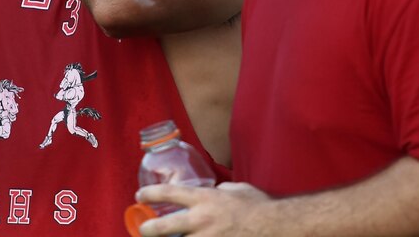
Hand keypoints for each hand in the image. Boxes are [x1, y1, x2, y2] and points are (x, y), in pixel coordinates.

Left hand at [136, 181, 270, 235]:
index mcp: (205, 199)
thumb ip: (221, 190)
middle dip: (149, 230)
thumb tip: (217, 190)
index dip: (151, 194)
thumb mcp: (236, 189)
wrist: (277, 226)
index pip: (169, 193)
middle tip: (143, 229)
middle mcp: (202, 220)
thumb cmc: (259, 206)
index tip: (140, 195)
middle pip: (165, 227)